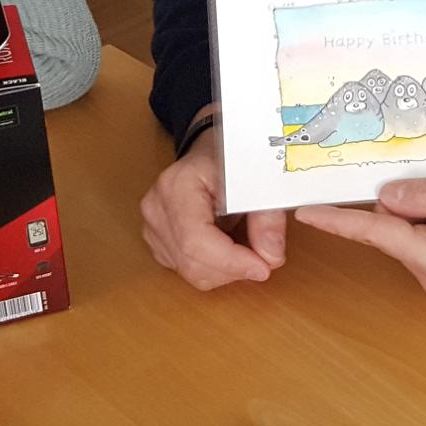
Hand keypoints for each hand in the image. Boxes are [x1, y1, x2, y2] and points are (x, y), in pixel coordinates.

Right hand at [139, 116, 287, 290]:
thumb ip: (267, 216)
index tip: (263, 268)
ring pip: (192, 272)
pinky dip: (217, 268)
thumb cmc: (230, 159)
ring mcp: (153, 228)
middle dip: (235, 268)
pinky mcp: (159, 243)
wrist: (210, 153)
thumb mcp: (256, 177)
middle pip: (193, 262)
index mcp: (176, 186)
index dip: (231, 261)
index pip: (195, 241)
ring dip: (227, 270)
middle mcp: (157, 209)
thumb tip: (271, 256)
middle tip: (267, 258)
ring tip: (248, 246)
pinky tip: (231, 247)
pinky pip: (189, 271)